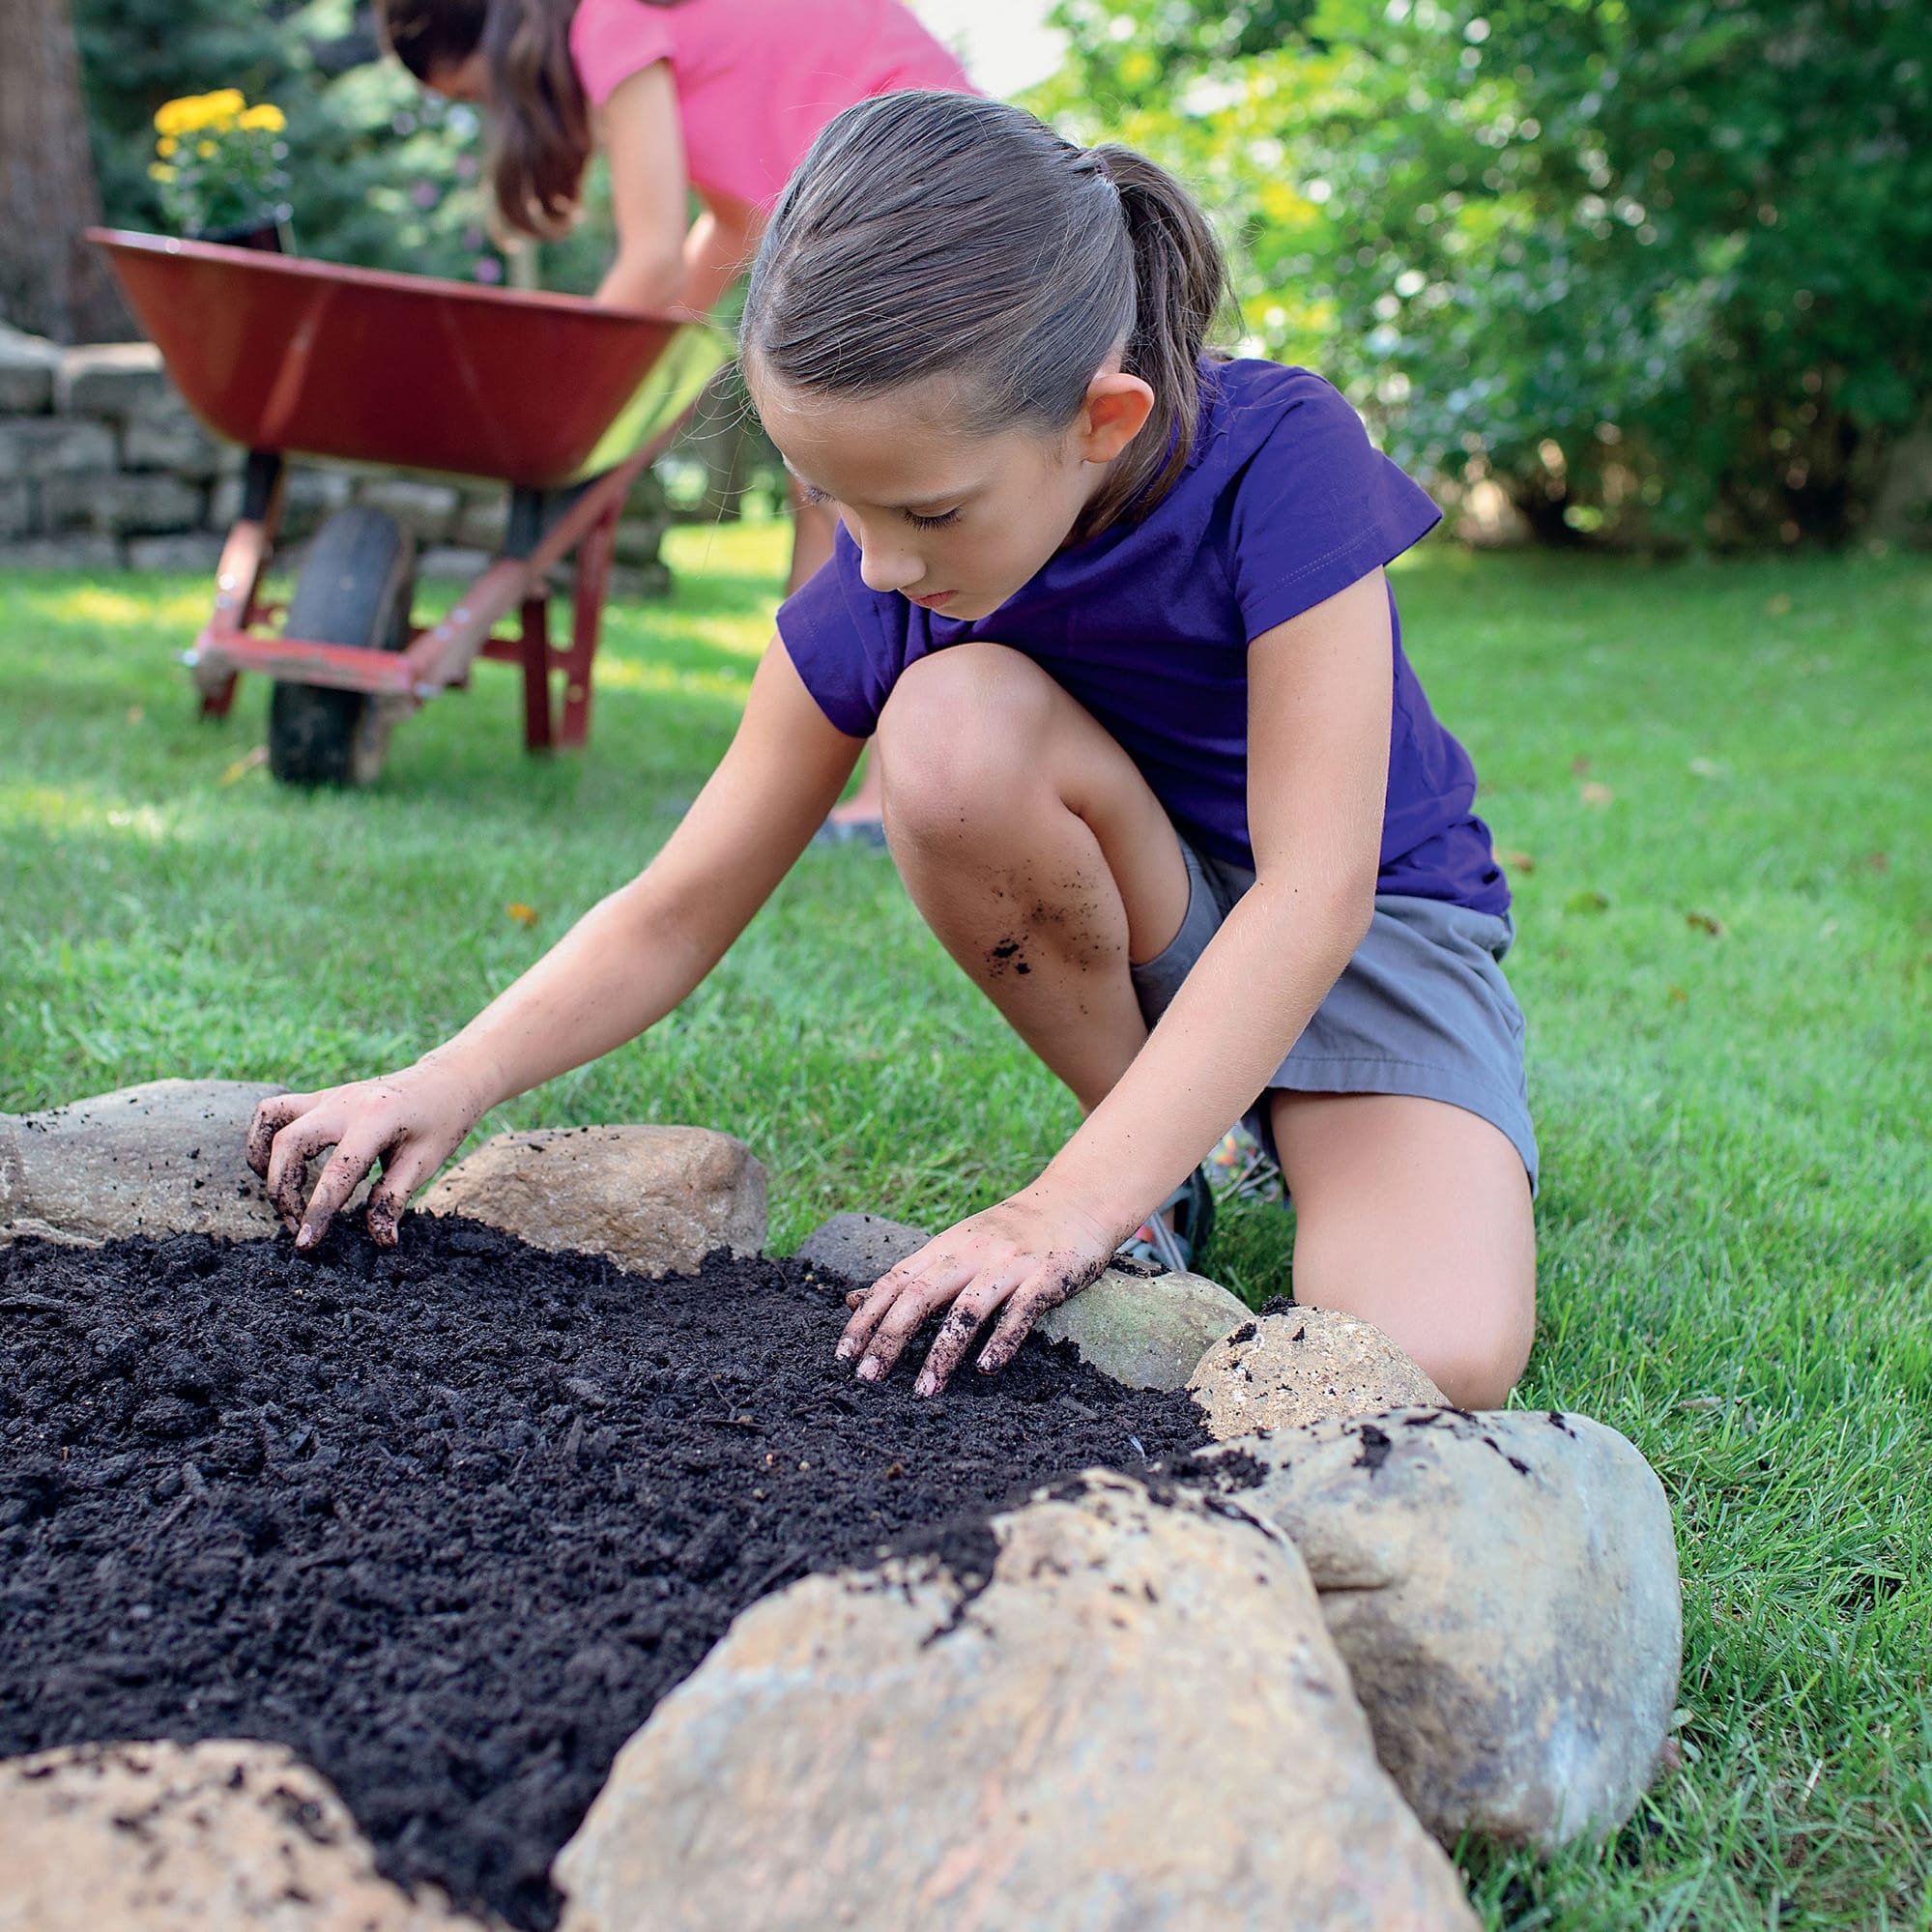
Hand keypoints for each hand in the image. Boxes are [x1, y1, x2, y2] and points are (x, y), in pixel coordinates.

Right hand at [245, 1054, 496, 1249]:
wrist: (447, 1080)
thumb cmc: (441, 1121)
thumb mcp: (425, 1162)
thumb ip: (393, 1199)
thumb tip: (380, 1241)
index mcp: (376, 1118)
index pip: (338, 1171)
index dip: (317, 1211)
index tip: (304, 1244)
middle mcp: (345, 1102)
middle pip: (289, 1143)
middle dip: (283, 1190)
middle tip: (295, 1226)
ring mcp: (329, 1096)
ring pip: (271, 1120)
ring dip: (265, 1162)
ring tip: (282, 1196)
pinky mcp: (321, 1097)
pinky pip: (275, 1111)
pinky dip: (263, 1139)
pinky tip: (278, 1167)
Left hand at [836, 1190, 1117, 1396]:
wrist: (1075, 1201)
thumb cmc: (1008, 1233)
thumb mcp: (953, 1246)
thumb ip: (910, 1275)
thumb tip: (854, 1301)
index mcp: (944, 1248)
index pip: (894, 1283)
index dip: (867, 1319)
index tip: (843, 1356)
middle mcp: (970, 1254)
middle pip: (921, 1295)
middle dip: (891, 1337)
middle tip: (868, 1377)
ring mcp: (1008, 1265)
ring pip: (966, 1309)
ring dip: (942, 1351)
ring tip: (924, 1390)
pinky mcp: (1045, 1276)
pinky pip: (1020, 1311)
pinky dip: (1002, 1340)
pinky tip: (986, 1368)